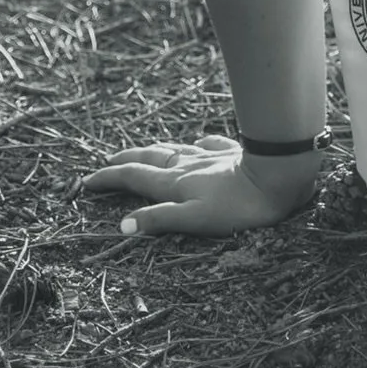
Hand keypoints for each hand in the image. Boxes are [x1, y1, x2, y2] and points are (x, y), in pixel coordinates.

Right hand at [81, 132, 325, 236]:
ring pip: (175, 150)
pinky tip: (198, 143)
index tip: (87, 181)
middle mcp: (189, 165)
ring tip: (142, 152)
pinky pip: (209, 145)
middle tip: (106, 162)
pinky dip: (196, 145)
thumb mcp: (195, 219)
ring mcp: (211, 157)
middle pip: (150, 159)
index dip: (110, 178)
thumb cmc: (238, 205)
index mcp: (176, 183)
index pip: (134, 178)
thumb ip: (160, 219)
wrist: (279, 175)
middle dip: (125, 161)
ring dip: (154, 152)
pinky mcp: (233, 153)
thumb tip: (123, 224)